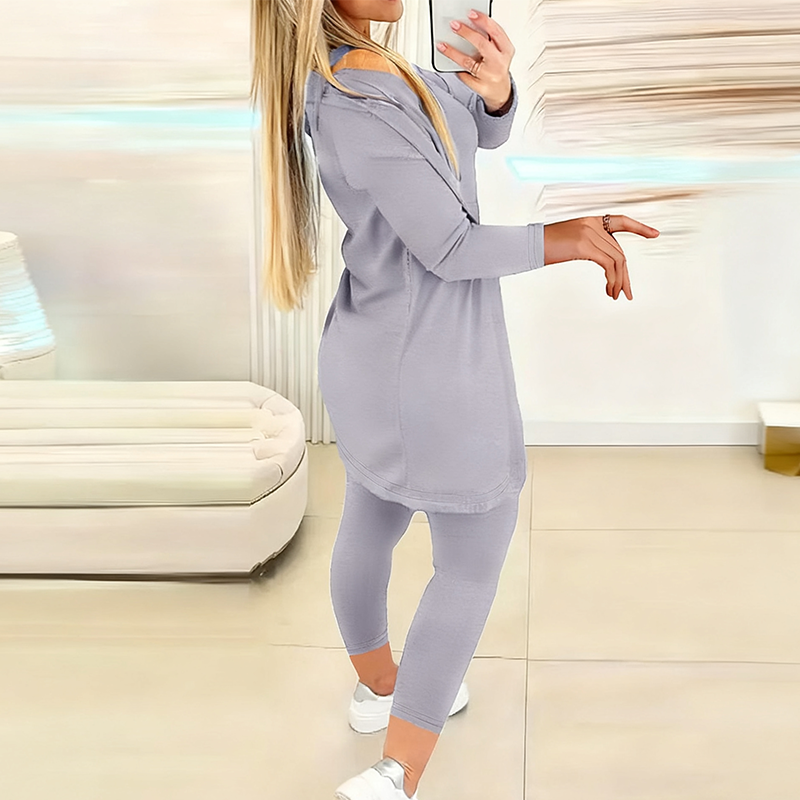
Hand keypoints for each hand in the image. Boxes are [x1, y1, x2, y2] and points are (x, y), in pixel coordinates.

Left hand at [437, 8, 514, 111]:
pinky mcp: (480, 87)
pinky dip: (456, 68)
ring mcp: (489, 76)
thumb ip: (490, 38)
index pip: (495, 31)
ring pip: (468, 62)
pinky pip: (464, 76)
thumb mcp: (500, 50)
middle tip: (454, 25)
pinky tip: (449, 61)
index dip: (482, 21)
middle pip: (482, 45)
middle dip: (467, 33)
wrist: (500, 91)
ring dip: (453, 52)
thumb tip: (470, 24)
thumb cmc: (497, 66)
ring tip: (443, 45)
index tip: (471, 14)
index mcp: (506, 50)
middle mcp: (499, 63)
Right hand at [543, 215, 660, 300]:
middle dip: (625, 274)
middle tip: (627, 293)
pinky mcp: (584, 244)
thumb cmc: (543, 246)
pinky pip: (608, 264)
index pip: (621, 221)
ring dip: (619, 281)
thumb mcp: (569, 242)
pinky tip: (609, 290)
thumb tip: (604, 263)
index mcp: (590, 220)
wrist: (527, 245)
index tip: (655, 234)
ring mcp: (588, 232)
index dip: (639, 228)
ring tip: (616, 295)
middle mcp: (592, 224)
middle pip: (619, 251)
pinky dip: (612, 279)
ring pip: (616, 259)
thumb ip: (587, 246)